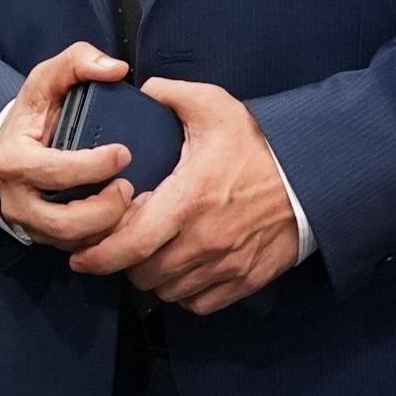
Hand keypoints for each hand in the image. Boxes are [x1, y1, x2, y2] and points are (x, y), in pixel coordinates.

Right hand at [0, 43, 139, 251]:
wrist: (5, 151)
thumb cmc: (32, 117)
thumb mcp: (45, 81)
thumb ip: (76, 62)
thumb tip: (115, 69)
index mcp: (14, 160)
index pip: (55, 172)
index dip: (94, 166)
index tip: (125, 153)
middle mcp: (18, 200)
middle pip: (64, 222)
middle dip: (105, 209)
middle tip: (130, 188)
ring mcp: (31, 224)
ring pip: (72, 243)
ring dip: (108, 229)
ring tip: (132, 204)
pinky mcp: (45, 238)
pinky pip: (78, 249)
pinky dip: (105, 239)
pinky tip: (128, 221)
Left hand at [68, 77, 299, 315]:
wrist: (315, 179)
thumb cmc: (260, 145)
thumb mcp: (215, 107)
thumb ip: (170, 95)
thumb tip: (139, 91)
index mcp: (188, 200)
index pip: (130, 244)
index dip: (98, 254)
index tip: (80, 252)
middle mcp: (204, 241)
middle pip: (142, 273)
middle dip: (122, 263)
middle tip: (118, 245)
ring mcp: (226, 265)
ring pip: (168, 291)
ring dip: (152, 276)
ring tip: (149, 254)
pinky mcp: (245, 281)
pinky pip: (199, 304)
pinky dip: (184, 292)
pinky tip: (180, 268)